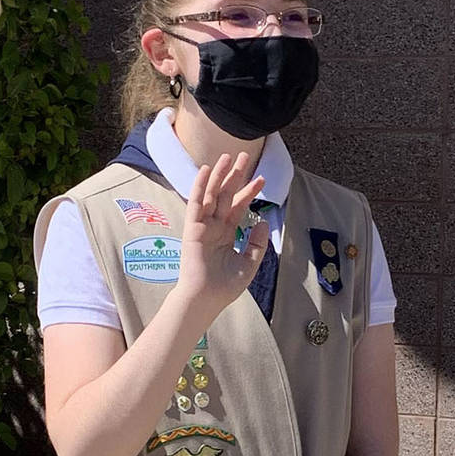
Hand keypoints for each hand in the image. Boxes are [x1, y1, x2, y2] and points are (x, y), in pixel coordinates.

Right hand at [173, 152, 268, 319]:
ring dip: (219, 175)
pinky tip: (206, 170)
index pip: (239, 207)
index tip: (262, 179)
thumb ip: (256, 244)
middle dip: (236, 176)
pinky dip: (200, 186)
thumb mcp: (248, 264)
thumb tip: (262, 222)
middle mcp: (214, 227)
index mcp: (226, 234)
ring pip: (212, 194)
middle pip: (226, 195)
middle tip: (245, 155)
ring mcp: (203, 226)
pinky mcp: (192, 228)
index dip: (249, 192)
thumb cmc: (224, 287)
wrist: (206, 300)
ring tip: (228, 156)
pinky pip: (196, 203)